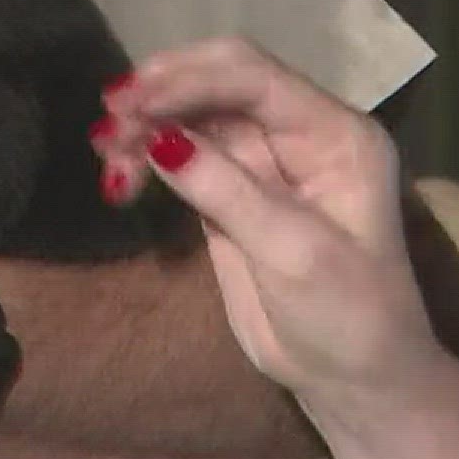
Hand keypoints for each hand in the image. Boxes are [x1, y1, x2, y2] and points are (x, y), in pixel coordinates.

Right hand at [95, 38, 458, 458]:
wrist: (353, 379)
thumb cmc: (347, 315)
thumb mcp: (293, 253)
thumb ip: (227, 191)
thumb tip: (156, 139)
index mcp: (336, 135)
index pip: (255, 79)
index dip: (189, 81)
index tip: (128, 104)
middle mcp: (301, 133)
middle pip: (219, 82)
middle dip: (160, 93)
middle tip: (108, 122)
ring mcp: (264, 160)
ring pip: (191, 115)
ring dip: (143, 126)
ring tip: (105, 155)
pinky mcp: (230, 189)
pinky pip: (180, 153)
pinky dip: (145, 156)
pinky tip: (120, 177)